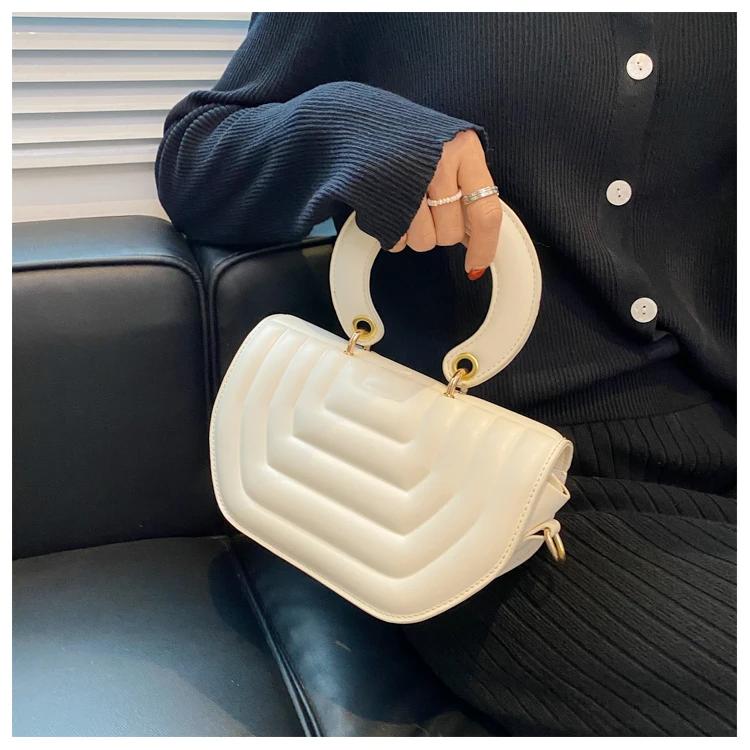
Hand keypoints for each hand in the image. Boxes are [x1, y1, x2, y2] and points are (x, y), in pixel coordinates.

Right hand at [387, 130, 502, 279]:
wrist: (360, 120)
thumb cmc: (412, 139)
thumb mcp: (450, 149)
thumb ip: (468, 186)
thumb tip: (476, 237)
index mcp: (464, 149)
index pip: (486, 212)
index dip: (484, 246)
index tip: (476, 265)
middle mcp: (438, 162)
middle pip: (451, 233)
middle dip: (441, 231)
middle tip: (430, 209)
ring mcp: (407, 180)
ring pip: (424, 240)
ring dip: (416, 234)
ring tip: (408, 206)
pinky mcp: (379, 196)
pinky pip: (397, 240)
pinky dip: (395, 234)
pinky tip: (392, 210)